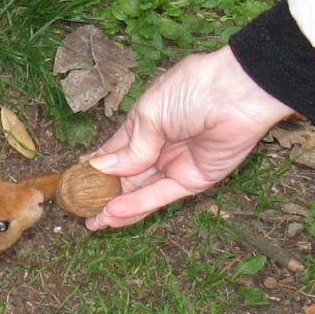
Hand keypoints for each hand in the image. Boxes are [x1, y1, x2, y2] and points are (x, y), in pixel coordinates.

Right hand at [84, 46, 294, 229]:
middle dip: (104, 196)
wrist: (238, 92)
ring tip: (94, 223)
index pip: (115, 152)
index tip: (75, 184)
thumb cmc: (192, 90)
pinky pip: (161, 195)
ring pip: (141, 192)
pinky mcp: (194, 180)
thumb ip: (129, 149)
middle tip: (81, 213)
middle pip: (127, 178)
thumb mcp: (149, 115)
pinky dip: (138, 206)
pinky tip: (115, 213)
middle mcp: (159, 147)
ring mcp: (176, 165)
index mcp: (146, 125)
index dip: (96, 168)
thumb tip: (101, 169)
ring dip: (118, 208)